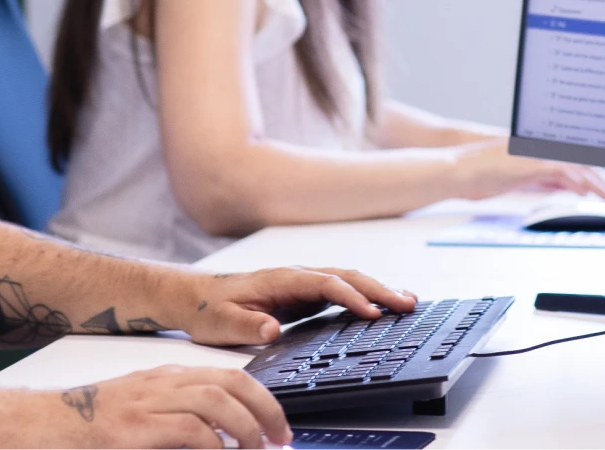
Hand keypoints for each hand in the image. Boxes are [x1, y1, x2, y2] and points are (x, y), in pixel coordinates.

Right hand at [45, 365, 289, 449]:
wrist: (32, 426)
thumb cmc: (81, 428)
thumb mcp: (136, 417)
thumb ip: (174, 423)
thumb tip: (216, 444)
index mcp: (164, 379)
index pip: (228, 375)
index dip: (262, 400)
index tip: (277, 427)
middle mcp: (160, 384)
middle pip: (232, 382)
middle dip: (266, 410)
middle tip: (281, 440)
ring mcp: (146, 403)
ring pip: (217, 400)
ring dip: (247, 429)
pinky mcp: (132, 428)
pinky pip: (190, 430)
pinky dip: (215, 446)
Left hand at [174, 266, 418, 345]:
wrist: (196, 298)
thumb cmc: (209, 309)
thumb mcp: (222, 322)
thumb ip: (247, 325)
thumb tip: (273, 328)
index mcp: (282, 280)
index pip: (325, 284)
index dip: (351, 297)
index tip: (372, 313)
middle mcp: (297, 277)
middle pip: (346, 277)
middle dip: (378, 289)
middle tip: (407, 304)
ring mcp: (303, 285)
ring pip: (348, 281)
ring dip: (377, 290)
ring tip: (408, 302)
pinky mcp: (305, 296)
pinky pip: (342, 292)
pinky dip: (365, 296)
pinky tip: (382, 307)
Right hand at [457, 140, 604, 200]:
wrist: (454, 169)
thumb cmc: (479, 174)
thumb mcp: (518, 177)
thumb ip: (542, 179)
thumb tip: (563, 186)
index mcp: (536, 147)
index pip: (574, 151)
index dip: (597, 162)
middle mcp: (538, 146)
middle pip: (581, 154)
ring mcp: (533, 153)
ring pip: (576, 164)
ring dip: (598, 181)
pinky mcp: (528, 164)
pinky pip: (561, 172)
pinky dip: (578, 182)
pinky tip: (588, 193)